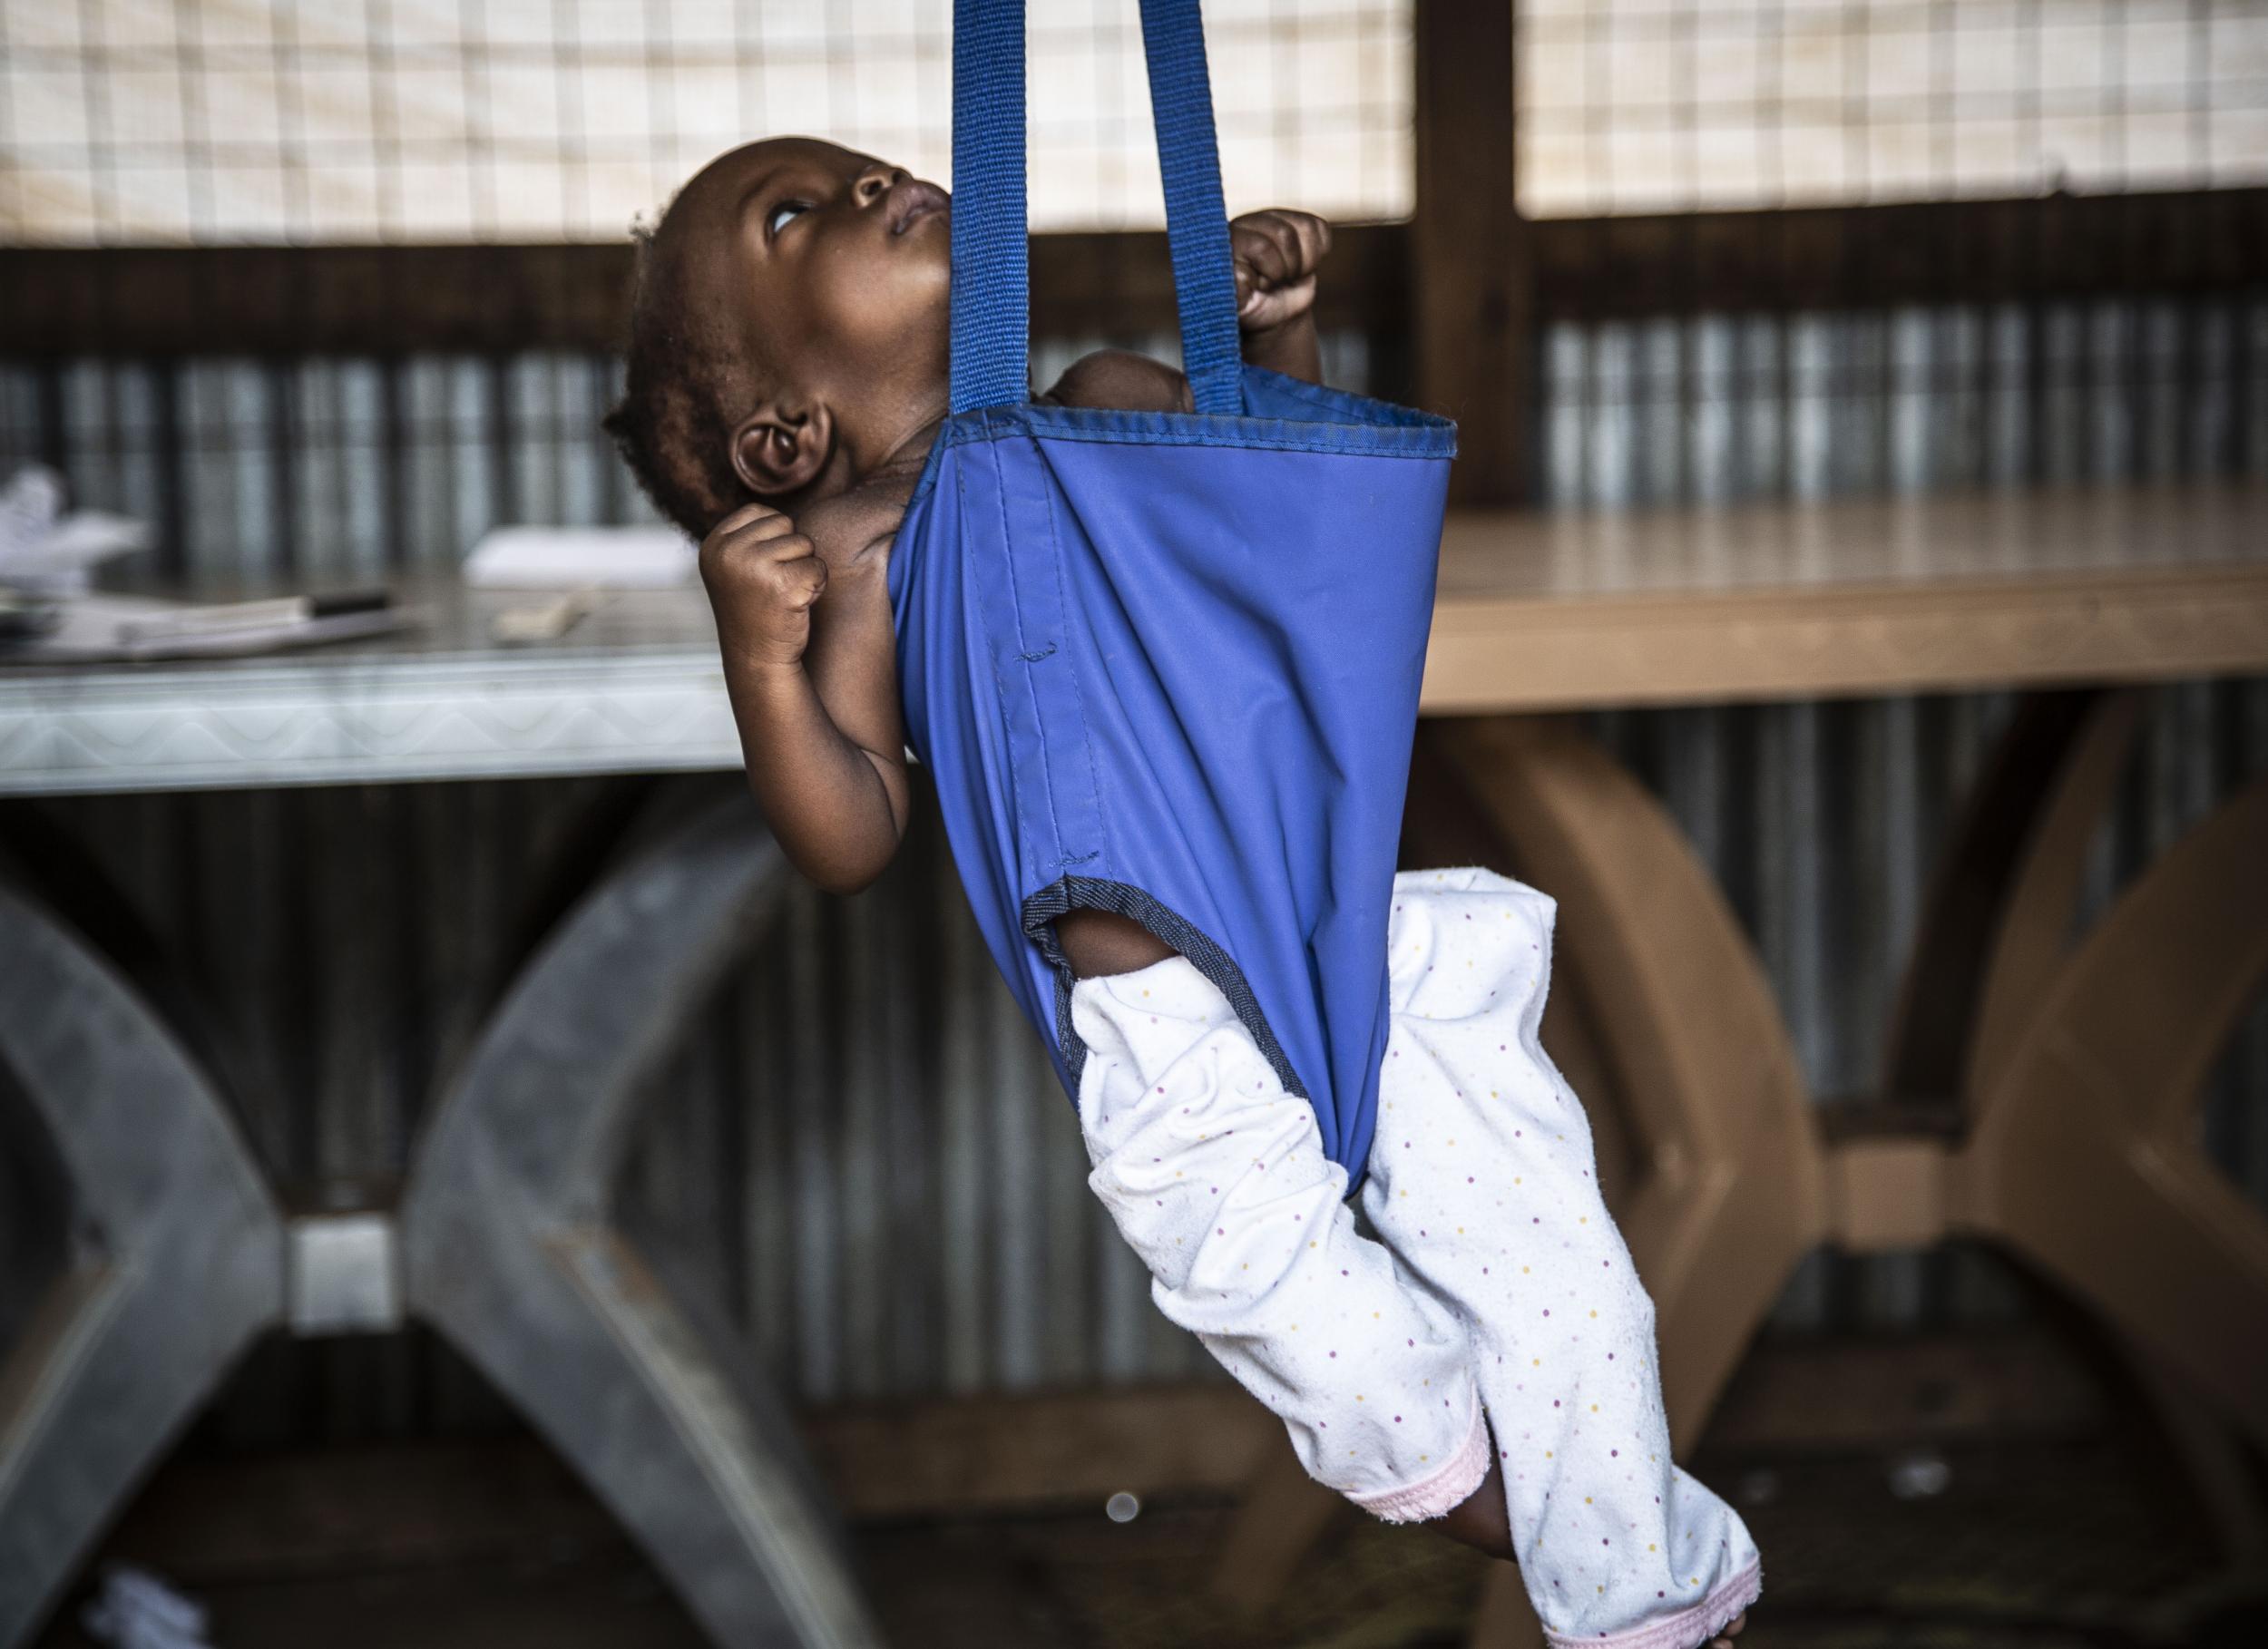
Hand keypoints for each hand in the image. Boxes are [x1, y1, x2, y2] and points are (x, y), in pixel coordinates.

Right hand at [699, 501, 826, 670]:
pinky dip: (817, 586)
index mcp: (714, 544)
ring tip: (784, 596)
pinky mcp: (784, 585)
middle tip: (775, 586)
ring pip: (804, 543)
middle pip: (785, 524)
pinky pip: (819, 566)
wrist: (758, 660)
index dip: (773, 540)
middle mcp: (729, 552)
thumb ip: (749, 537)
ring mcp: (755, 567)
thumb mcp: (736, 567)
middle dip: (790, 553)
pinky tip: (797, 605)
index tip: (761, 573)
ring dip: (804, 570)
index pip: (760, 512)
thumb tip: (782, 513)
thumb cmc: (753, 611)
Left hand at [1229, 209, 1331, 333]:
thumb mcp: (1238, 305)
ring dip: (1304, 263)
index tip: (1259, 287)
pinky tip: (1301, 263)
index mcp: (1226, 240)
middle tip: (1276, 282)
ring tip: (1288, 274)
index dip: (1269, 275)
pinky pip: (1320, 229)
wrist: (1275, 308)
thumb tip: (1242, 275)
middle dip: (1287, 269)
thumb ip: (1235, 288)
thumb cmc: (1252, 306)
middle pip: (1285, 235)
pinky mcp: (1297, 220)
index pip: (1262, 247)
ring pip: (1305, 230)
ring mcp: (1272, 217)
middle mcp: (1247, 222)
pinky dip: (1317, 253)